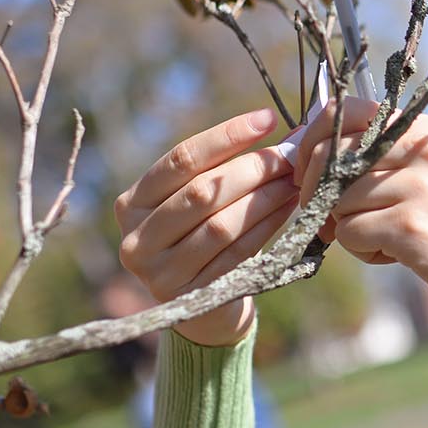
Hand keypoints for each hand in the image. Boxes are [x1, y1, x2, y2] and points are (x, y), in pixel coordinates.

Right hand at [115, 108, 298, 346]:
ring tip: (296, 181)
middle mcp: (136, 237)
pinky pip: (236, 254)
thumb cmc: (205, 238)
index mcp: (131, 203)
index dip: (226, 136)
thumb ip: (227, 168)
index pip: (181, 159)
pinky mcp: (190, 296)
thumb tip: (287, 131)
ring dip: (265, 198)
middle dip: (253, 169)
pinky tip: (290, 210)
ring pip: (221, 225)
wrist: (206, 308)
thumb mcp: (203, 201)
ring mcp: (158, 272)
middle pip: (202, 191)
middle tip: (292, 155)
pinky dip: (266, 228)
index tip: (267, 119)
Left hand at [294, 99, 427, 306]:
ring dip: (347, 229)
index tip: (313, 176)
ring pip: (335, 202)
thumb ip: (385, 157)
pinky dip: (364, 252)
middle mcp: (419, 149)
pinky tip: (397, 255)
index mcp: (422, 129)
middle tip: (330, 219)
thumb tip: (314, 156)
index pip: (341, 114)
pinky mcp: (410, 226)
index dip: (313, 146)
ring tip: (385, 240)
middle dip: (314, 192)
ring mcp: (416, 187)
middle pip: (326, 157)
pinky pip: (350, 235)